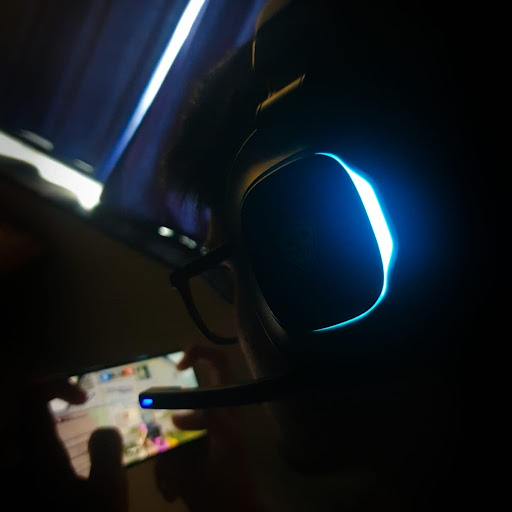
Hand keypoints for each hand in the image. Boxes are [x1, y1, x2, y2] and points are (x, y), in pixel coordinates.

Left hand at [7, 377, 127, 511]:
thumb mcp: (109, 492)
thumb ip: (108, 450)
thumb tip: (102, 430)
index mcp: (36, 457)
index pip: (31, 395)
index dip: (56, 383)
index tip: (83, 399)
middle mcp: (11, 467)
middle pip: (18, 416)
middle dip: (46, 410)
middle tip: (71, 419)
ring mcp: (6, 485)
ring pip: (13, 442)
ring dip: (36, 433)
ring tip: (59, 446)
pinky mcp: (9, 497)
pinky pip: (14, 466)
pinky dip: (30, 457)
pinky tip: (49, 476)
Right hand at [154, 345, 265, 511]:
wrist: (226, 511)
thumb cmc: (234, 474)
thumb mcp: (229, 442)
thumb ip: (213, 420)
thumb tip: (178, 416)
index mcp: (222, 404)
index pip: (217, 365)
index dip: (201, 354)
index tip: (179, 365)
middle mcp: (203, 414)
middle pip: (179, 396)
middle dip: (165, 411)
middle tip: (156, 424)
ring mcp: (187, 435)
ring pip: (165, 429)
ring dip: (167, 458)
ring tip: (175, 477)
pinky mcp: (175, 457)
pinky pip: (161, 458)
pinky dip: (165, 476)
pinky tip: (173, 490)